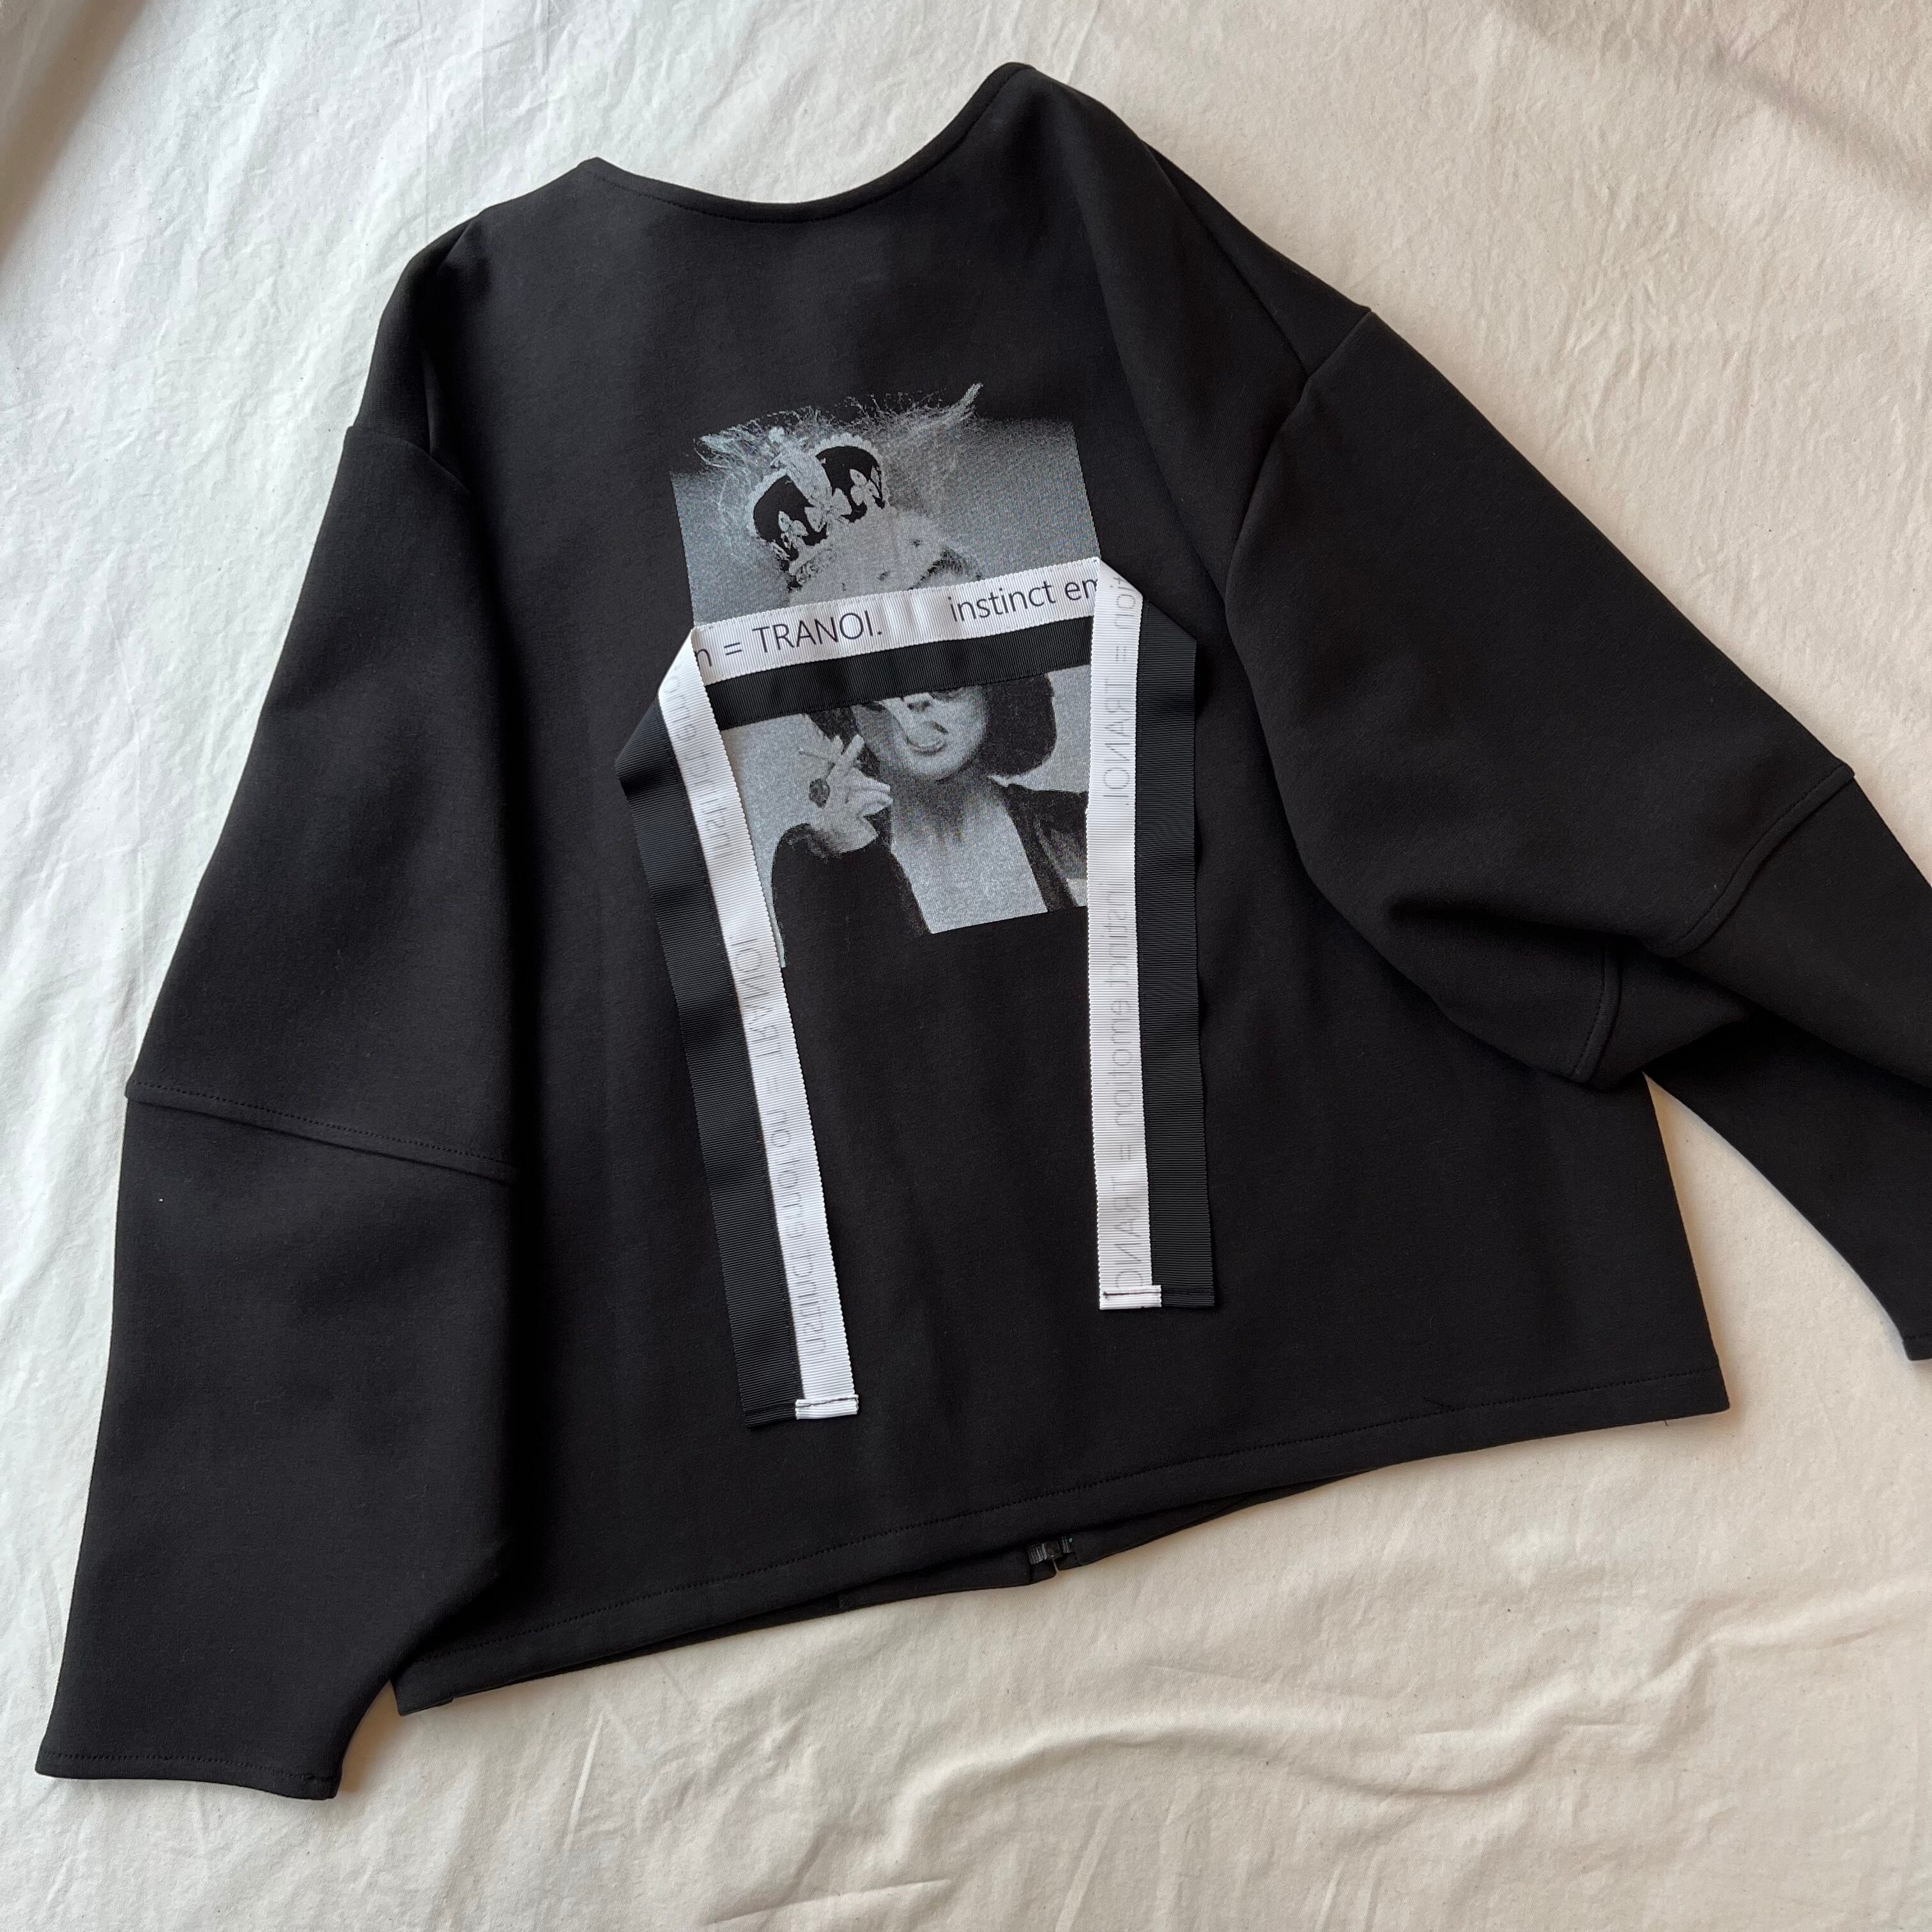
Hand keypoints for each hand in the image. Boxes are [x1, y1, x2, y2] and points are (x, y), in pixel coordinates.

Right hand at [802, 735, 890, 853]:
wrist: (859, 865)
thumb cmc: (858, 841)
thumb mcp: (854, 816)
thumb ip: (853, 797)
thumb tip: (861, 777)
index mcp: (825, 806)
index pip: (825, 776)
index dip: (831, 758)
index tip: (838, 740)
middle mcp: (823, 809)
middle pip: (834, 775)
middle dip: (846, 756)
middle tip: (857, 738)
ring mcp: (830, 814)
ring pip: (848, 785)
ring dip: (871, 785)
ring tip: (887, 791)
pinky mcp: (842, 819)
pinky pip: (859, 799)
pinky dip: (874, 797)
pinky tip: (886, 800)